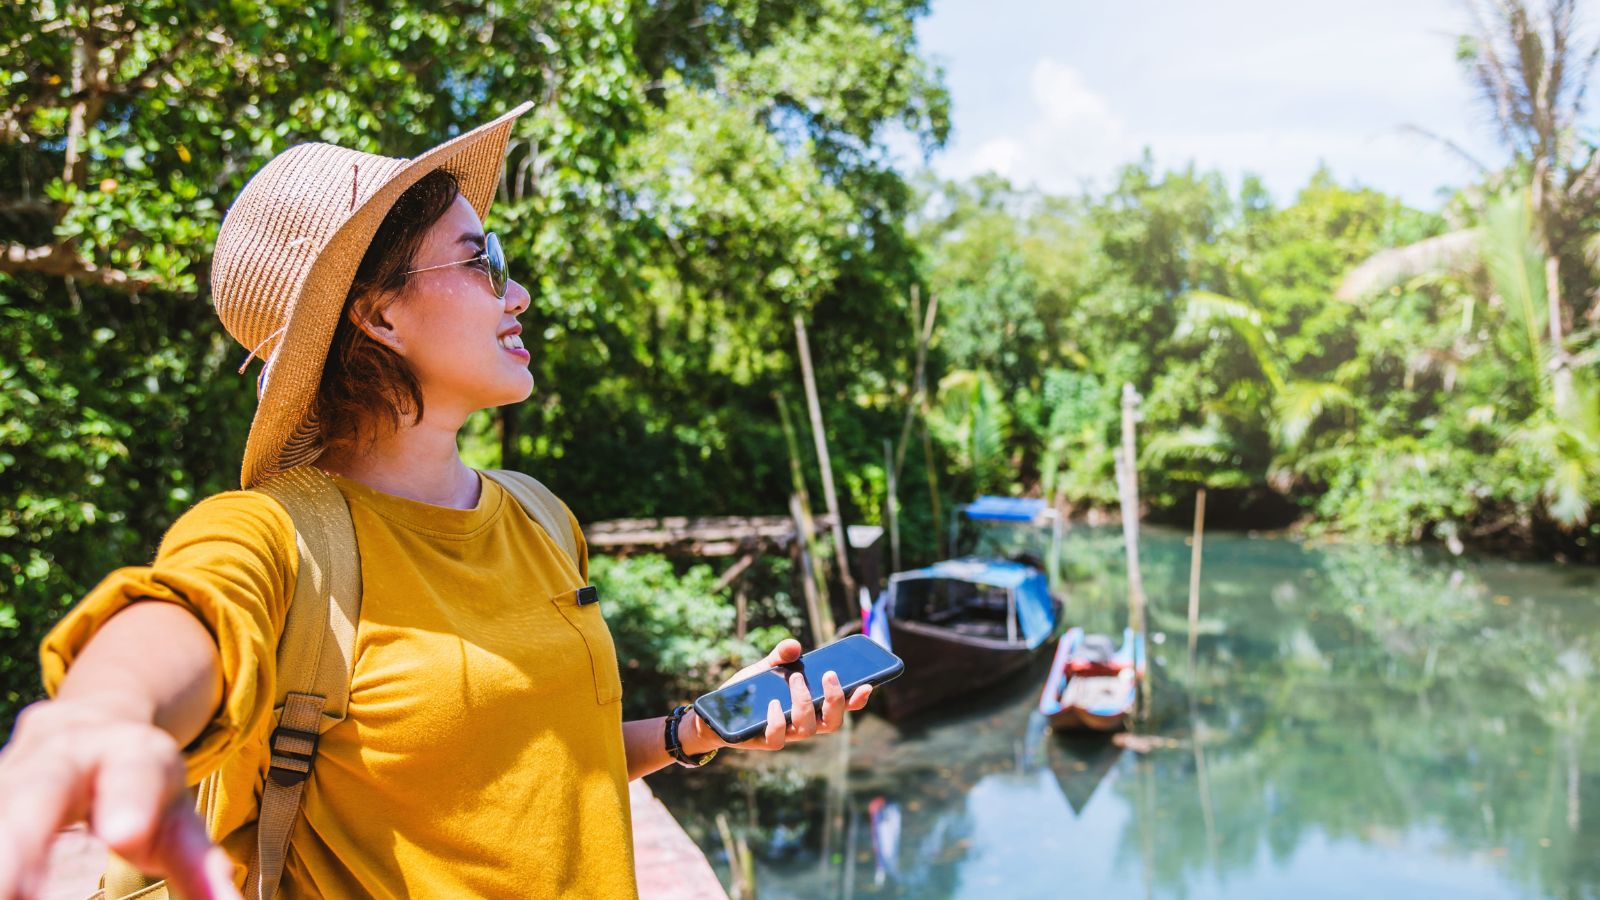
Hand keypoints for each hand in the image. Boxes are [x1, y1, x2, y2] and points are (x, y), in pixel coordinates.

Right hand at [0, 699, 239, 899]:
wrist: (87, 724)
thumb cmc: (140, 783)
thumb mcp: (176, 813)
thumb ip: (199, 863)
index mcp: (129, 753)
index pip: (135, 772)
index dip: (130, 800)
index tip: (128, 834)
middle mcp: (64, 754)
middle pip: (41, 787)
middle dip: (23, 838)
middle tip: (16, 890)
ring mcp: (15, 769)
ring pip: (0, 804)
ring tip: (2, 896)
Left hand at [687, 638, 872, 752]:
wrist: (717, 712)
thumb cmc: (748, 692)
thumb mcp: (765, 668)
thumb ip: (781, 657)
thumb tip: (795, 646)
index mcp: (810, 706)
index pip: (842, 707)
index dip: (857, 700)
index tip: (867, 685)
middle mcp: (802, 724)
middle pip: (832, 722)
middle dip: (835, 700)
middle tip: (830, 675)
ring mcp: (785, 735)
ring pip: (808, 730)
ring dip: (805, 703)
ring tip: (795, 680)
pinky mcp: (763, 741)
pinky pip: (778, 739)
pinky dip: (778, 721)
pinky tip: (773, 704)